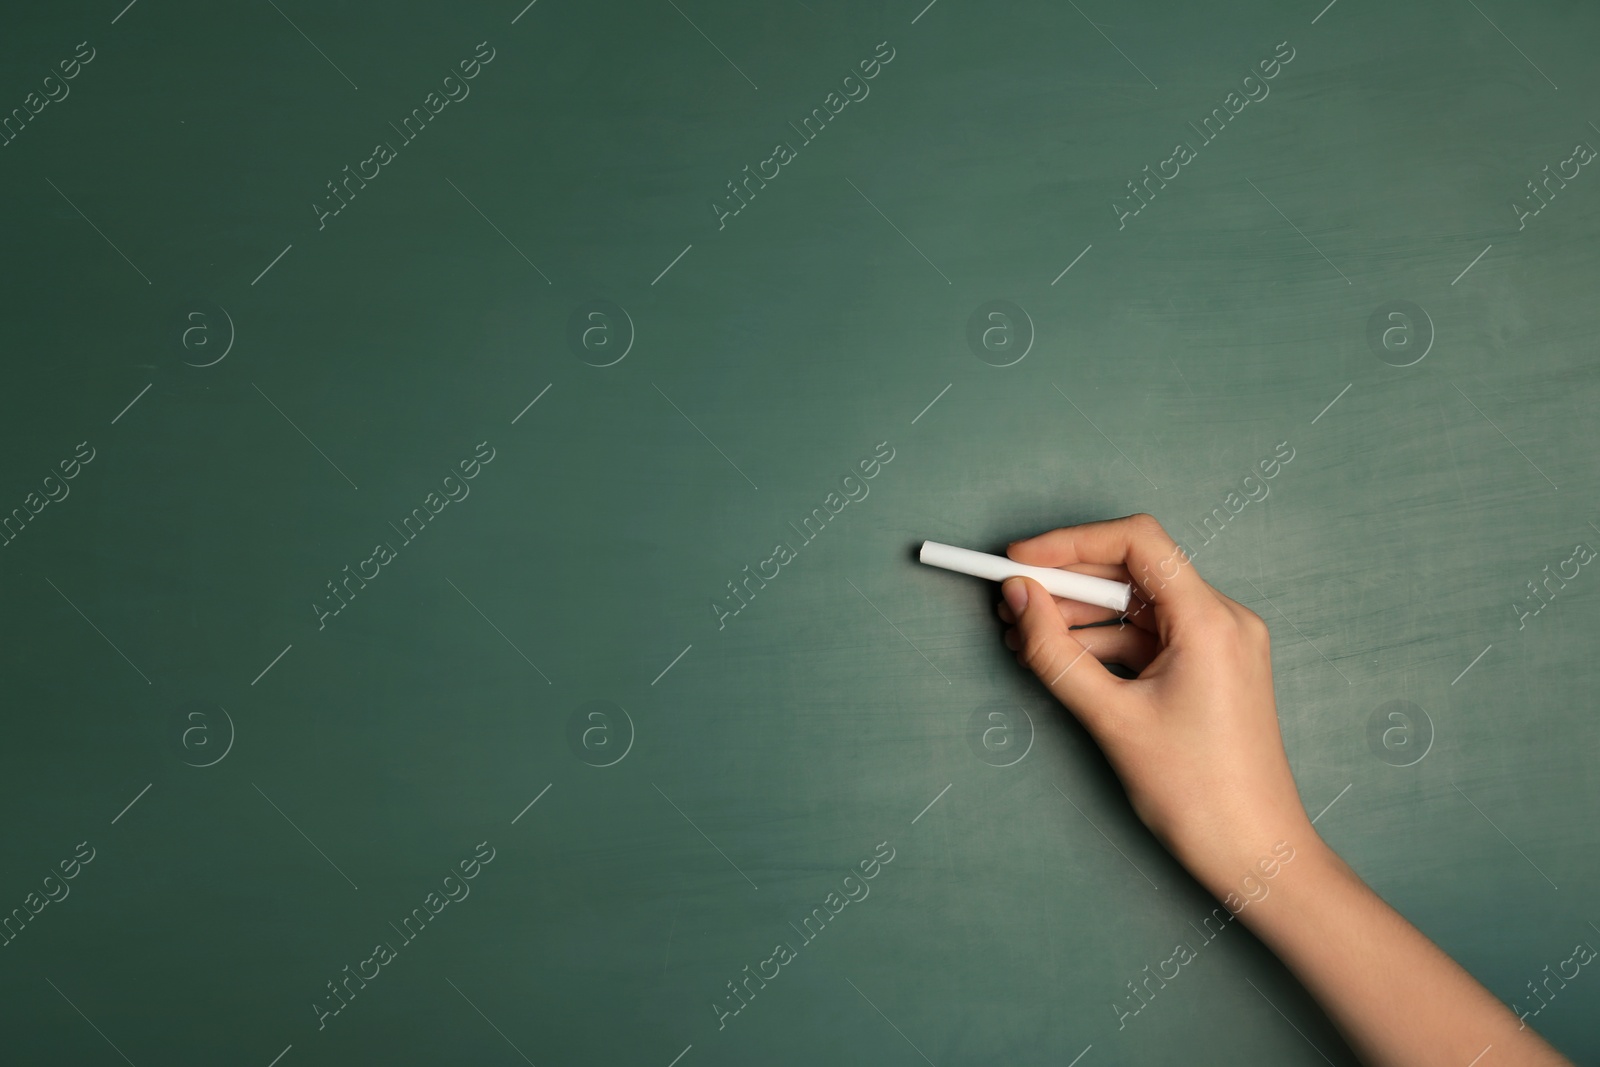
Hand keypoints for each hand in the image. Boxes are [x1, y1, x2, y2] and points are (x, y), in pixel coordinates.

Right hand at [996, 512, 1314, 894]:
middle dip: (1065, 581)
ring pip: (1137, 605)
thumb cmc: (1198, 794)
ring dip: (1079, 615)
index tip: (1018, 559)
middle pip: (1133, 568)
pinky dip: (1104, 643)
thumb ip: (1056, 651)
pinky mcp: (1210, 669)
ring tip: (1024, 638)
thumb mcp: (1111, 718)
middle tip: (1010, 601)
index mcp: (1210, 621)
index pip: (1136, 542)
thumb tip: (1018, 597)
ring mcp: (1220, 644)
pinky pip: (1149, 636)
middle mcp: (1223, 620)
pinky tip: (1060, 661)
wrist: (1256, 855)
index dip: (1069, 542)